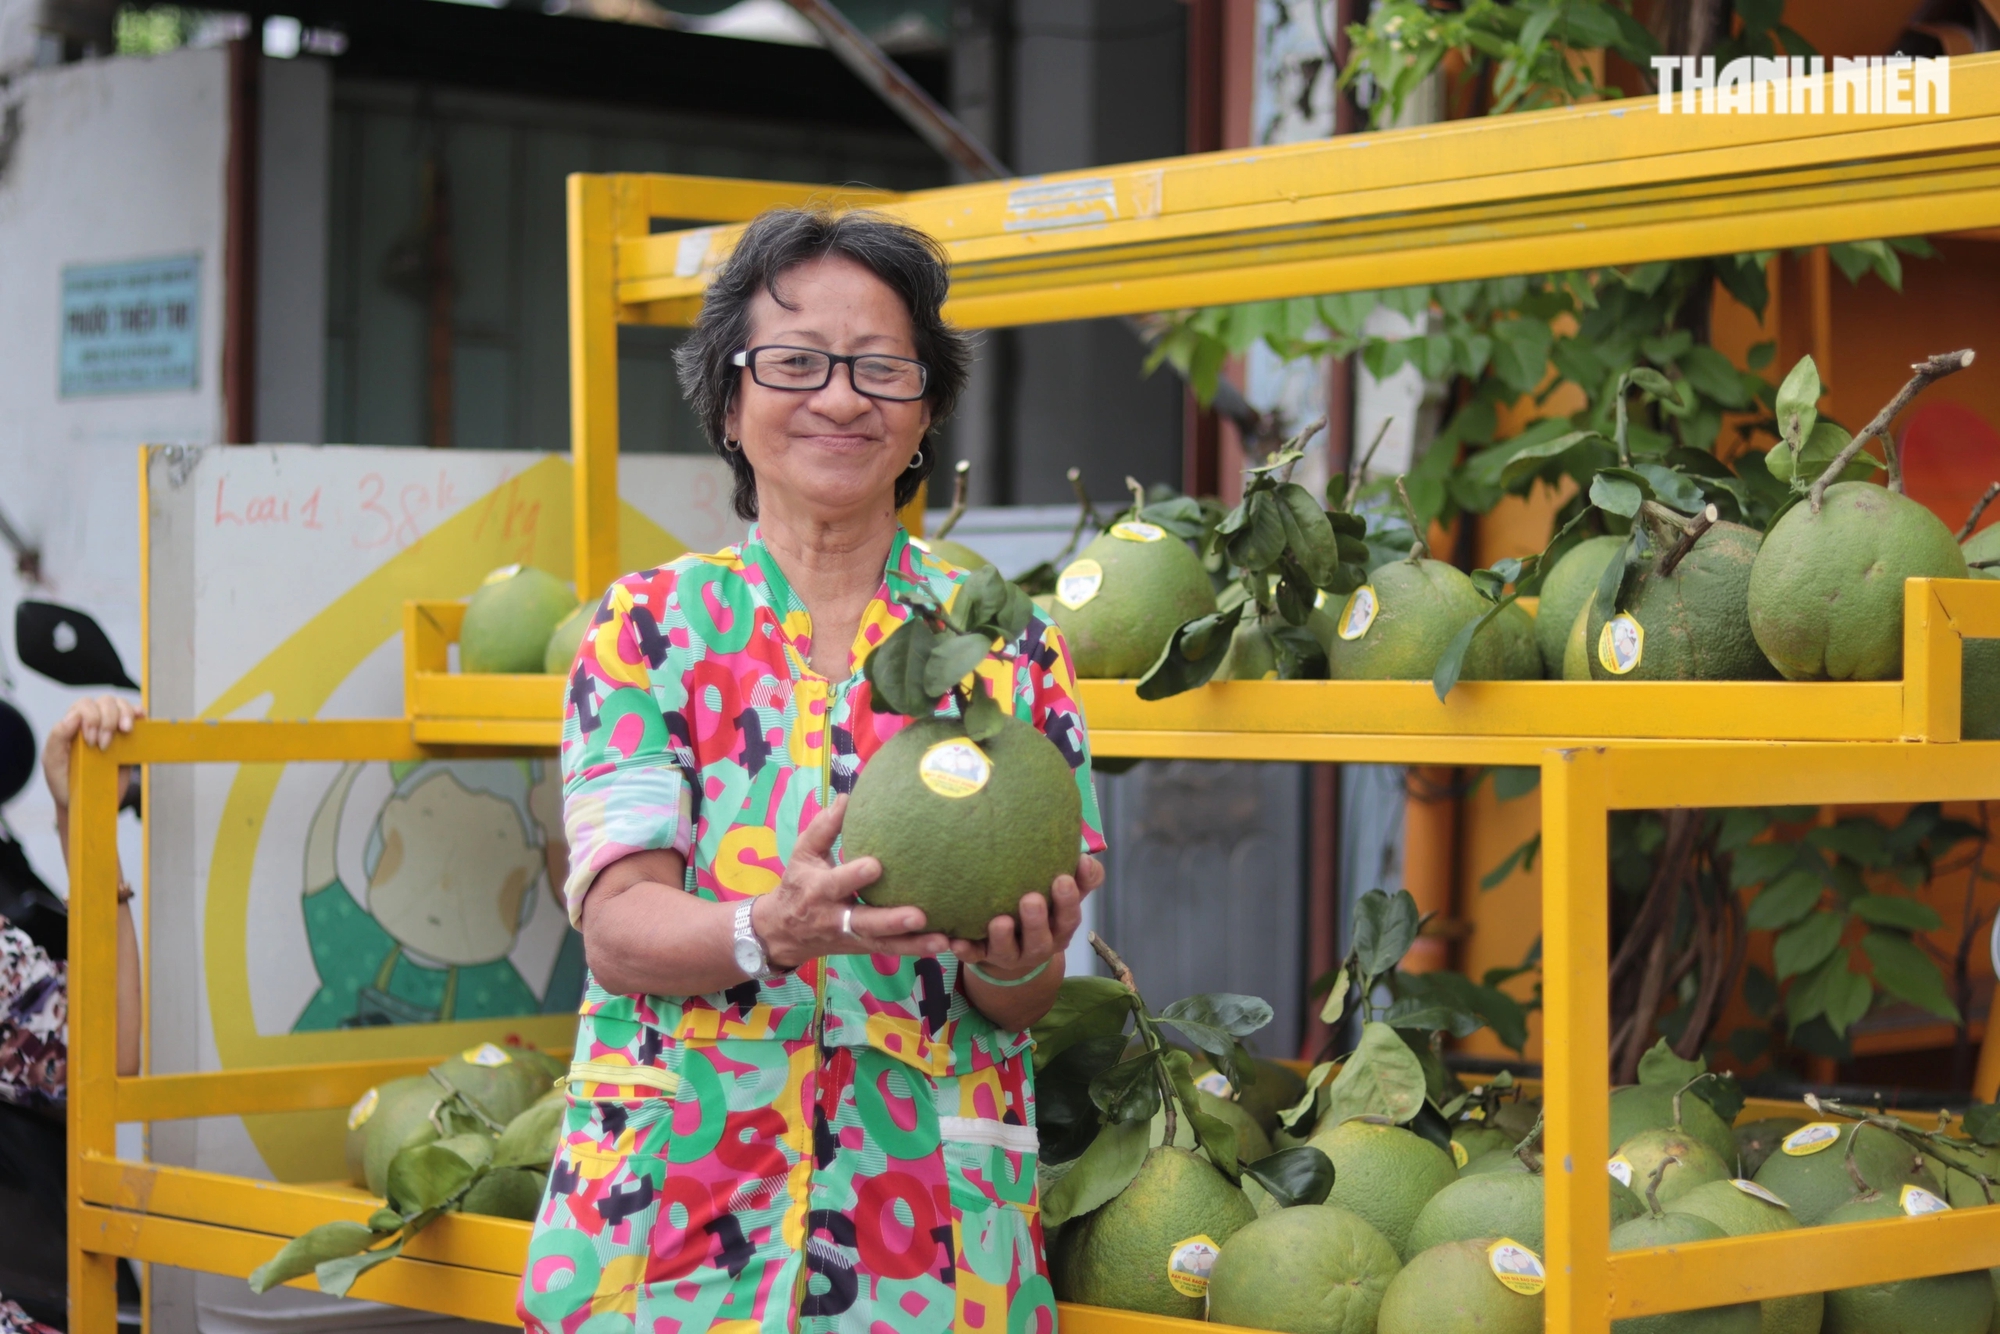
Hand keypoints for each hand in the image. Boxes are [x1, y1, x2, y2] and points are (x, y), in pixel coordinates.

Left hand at [44, 696, 142, 809]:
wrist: (87, 804)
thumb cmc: (66, 782)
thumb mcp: (52, 762)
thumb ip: (57, 737)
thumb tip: (73, 716)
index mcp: (72, 725)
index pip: (84, 706)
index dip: (91, 719)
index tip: (91, 743)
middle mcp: (92, 723)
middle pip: (105, 702)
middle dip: (107, 720)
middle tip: (104, 745)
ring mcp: (112, 730)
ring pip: (120, 705)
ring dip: (124, 715)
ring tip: (125, 731)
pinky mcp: (128, 740)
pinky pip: (136, 717)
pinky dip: (139, 713)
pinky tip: (141, 719)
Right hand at [750, 796, 951, 968]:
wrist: (783, 933)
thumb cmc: (798, 884)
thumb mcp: (803, 854)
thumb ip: (823, 828)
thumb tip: (847, 797)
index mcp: (819, 891)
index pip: (836, 884)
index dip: (853, 876)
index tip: (876, 865)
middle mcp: (835, 918)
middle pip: (864, 923)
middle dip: (891, 921)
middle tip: (918, 915)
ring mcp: (852, 937)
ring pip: (883, 944)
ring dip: (912, 944)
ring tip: (942, 940)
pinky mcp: (864, 947)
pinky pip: (891, 950)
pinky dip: (915, 949)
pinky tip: (944, 944)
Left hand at [952, 853, 1103, 979]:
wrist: (1015, 949)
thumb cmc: (1045, 908)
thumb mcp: (1064, 894)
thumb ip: (1080, 877)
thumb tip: (1085, 855)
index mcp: (1059, 928)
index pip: (1069, 917)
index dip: (1068, 901)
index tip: (1063, 879)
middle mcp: (1038, 945)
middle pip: (1040, 940)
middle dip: (1036, 921)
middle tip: (1031, 899)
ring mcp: (1010, 954)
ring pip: (1008, 951)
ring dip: (1003, 937)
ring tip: (1000, 921)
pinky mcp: (983, 957)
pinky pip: (973, 956)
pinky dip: (965, 950)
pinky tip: (954, 941)